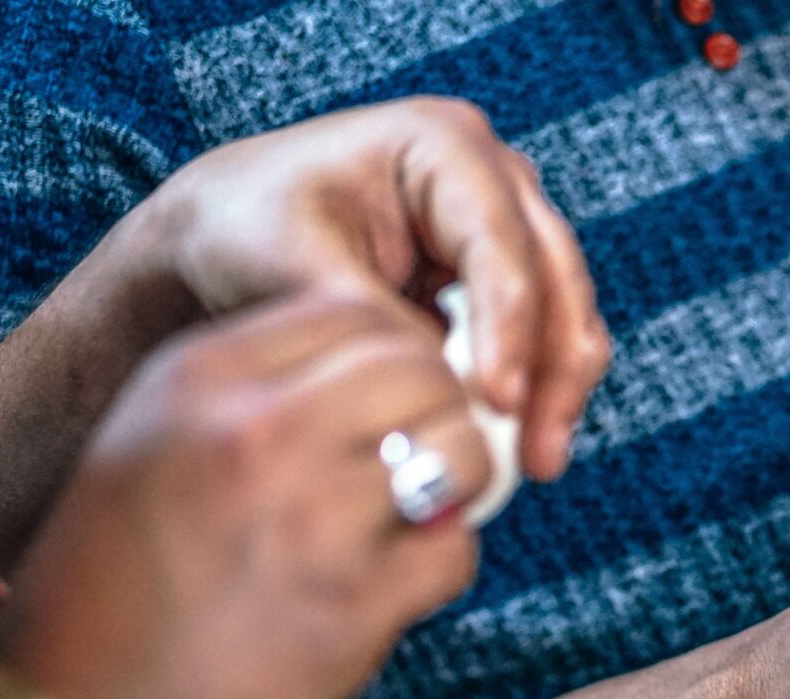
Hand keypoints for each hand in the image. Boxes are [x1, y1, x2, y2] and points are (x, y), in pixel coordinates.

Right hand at [0, 292, 490, 698]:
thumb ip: (252, 383)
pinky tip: (398, 579)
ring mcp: (313, 520)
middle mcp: (259, 434)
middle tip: (428, 449)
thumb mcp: (150, 437)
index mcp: (203, 378)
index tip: (396, 392)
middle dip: (442, 404)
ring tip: (423, 509)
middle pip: (422, 368)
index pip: (355, 309)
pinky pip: (455, 550)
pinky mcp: (356, 603)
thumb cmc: (118, 574)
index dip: (397, 348)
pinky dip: (442, 562)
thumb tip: (380, 355)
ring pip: (460, 451)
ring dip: (460, 479)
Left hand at [78, 97, 607, 478]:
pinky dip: (537, 396)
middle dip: (554, 370)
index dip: (510, 326)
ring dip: (557, 392)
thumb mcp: (297, 273)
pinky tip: (519, 453)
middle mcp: (492, 179)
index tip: (497, 402)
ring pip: (565, 314)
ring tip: (537, 463)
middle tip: (539, 451)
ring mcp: (506, 230)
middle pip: (556, 277)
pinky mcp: (502, 285)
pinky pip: (544, 342)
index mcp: (442, 143)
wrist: (224, 243)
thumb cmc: (247, 232)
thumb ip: (377, 327)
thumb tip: (448, 394)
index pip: (499, 242)